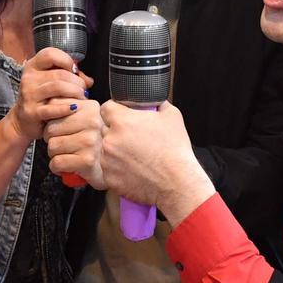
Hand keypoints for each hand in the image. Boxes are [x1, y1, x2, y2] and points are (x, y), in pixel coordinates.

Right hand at [12, 46, 88, 146]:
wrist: (23, 121)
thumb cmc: (41, 99)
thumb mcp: (51, 83)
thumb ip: (70, 77)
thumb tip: (89, 81)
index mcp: (33, 66)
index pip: (50, 54)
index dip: (67, 60)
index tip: (75, 71)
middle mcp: (29, 78)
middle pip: (59, 73)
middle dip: (77, 81)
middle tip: (84, 89)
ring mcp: (29, 95)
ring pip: (58, 87)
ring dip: (75, 92)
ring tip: (82, 97)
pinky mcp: (32, 112)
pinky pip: (52, 109)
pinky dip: (66, 108)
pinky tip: (74, 108)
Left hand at [45, 96, 106, 188]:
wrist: (120, 167)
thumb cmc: (98, 145)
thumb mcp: (88, 118)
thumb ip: (69, 107)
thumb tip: (49, 104)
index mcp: (91, 108)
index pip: (55, 106)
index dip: (52, 121)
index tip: (61, 128)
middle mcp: (92, 122)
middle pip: (51, 128)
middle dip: (52, 139)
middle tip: (64, 145)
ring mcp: (90, 141)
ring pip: (53, 146)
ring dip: (55, 154)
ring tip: (67, 155)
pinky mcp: (87, 160)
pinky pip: (57, 162)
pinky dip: (57, 167)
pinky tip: (67, 166)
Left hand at [100, 101, 214, 221]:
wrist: (177, 182)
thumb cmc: (175, 151)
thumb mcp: (172, 116)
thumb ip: (157, 104)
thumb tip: (153, 101)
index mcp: (122, 121)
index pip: (106, 108)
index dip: (115, 111)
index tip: (122, 117)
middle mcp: (110, 140)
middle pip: (105, 130)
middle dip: (117, 133)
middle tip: (134, 139)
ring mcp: (108, 161)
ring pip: (106, 151)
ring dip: (117, 152)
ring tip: (137, 157)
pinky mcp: (110, 178)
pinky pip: (109, 169)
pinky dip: (119, 169)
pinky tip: (134, 169)